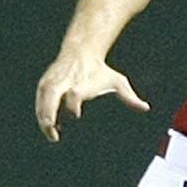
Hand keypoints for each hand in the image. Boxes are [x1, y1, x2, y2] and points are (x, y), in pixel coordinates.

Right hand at [34, 53, 149, 141]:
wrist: (82, 51)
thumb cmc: (100, 71)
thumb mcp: (117, 81)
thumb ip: (129, 97)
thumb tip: (146, 108)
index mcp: (81, 81)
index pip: (74, 94)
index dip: (73, 105)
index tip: (76, 116)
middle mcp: (64, 81)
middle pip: (51, 96)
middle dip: (49, 114)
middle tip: (53, 132)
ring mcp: (52, 82)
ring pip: (42, 100)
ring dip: (43, 117)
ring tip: (51, 134)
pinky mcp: (44, 84)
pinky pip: (39, 100)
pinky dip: (41, 113)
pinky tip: (48, 127)